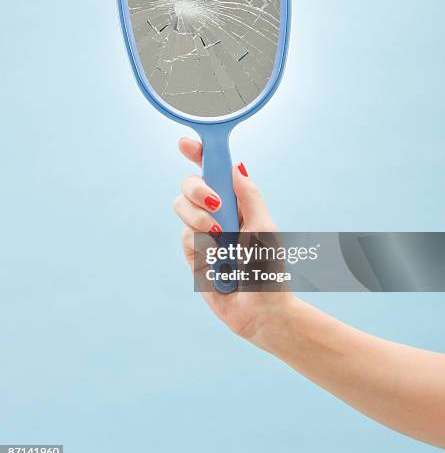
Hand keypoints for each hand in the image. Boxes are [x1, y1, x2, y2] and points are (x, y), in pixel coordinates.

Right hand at [174, 137, 294, 341]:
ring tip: (223, 242)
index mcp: (236, 203)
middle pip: (189, 186)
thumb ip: (249, 196)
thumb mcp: (265, 226)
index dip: (199, 155)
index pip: (213, 173)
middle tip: (216, 207)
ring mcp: (203, 234)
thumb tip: (236, 166)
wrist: (261, 309)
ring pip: (182, 210)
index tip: (186, 143)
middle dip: (198, 191)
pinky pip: (186, 239)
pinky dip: (202, 248)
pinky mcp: (193, 255)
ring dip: (203, 224)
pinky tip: (218, 263)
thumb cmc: (270, 268)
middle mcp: (216, 214)